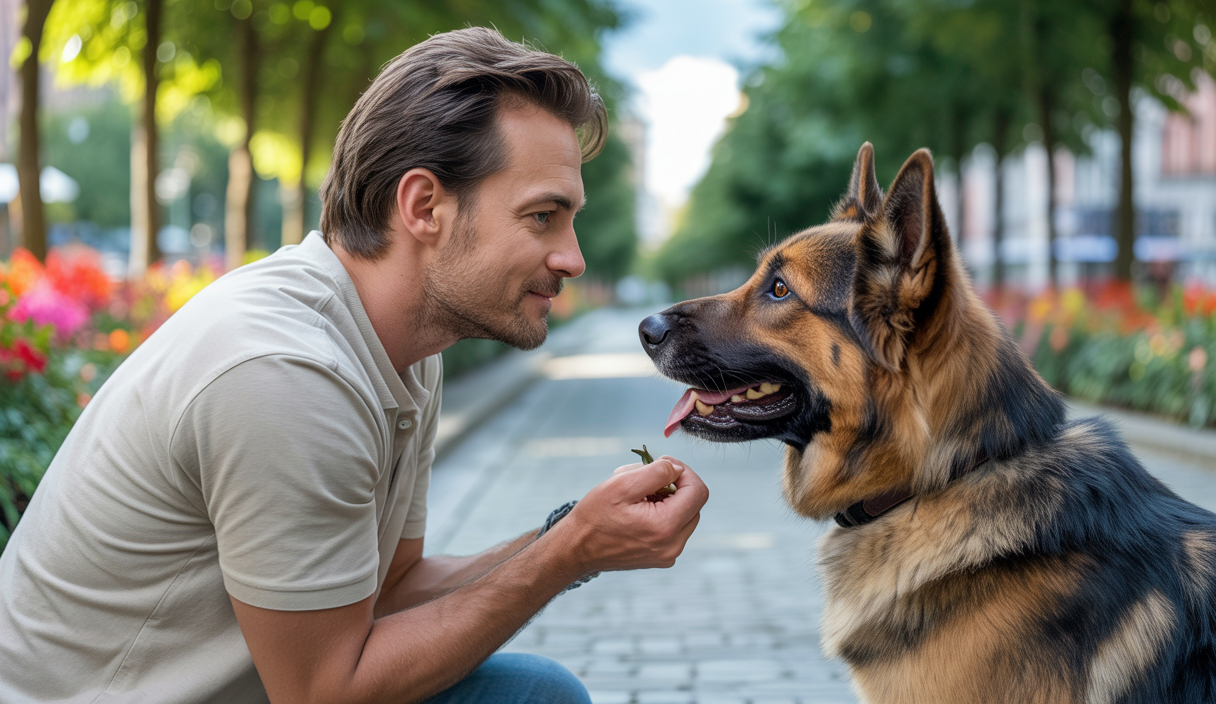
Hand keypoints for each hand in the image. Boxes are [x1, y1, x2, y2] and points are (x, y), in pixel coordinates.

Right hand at [546, 456, 707, 573]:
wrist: (576, 549)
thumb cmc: (594, 516)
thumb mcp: (622, 484)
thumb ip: (657, 472)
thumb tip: (678, 468)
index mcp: (666, 527)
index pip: (698, 491)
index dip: (684, 472)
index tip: (663, 466)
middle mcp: (673, 545)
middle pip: (693, 503)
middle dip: (674, 485)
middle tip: (645, 480)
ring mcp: (668, 555)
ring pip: (685, 515)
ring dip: (667, 499)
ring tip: (637, 496)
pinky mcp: (662, 558)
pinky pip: (674, 529)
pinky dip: (662, 514)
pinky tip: (637, 511)